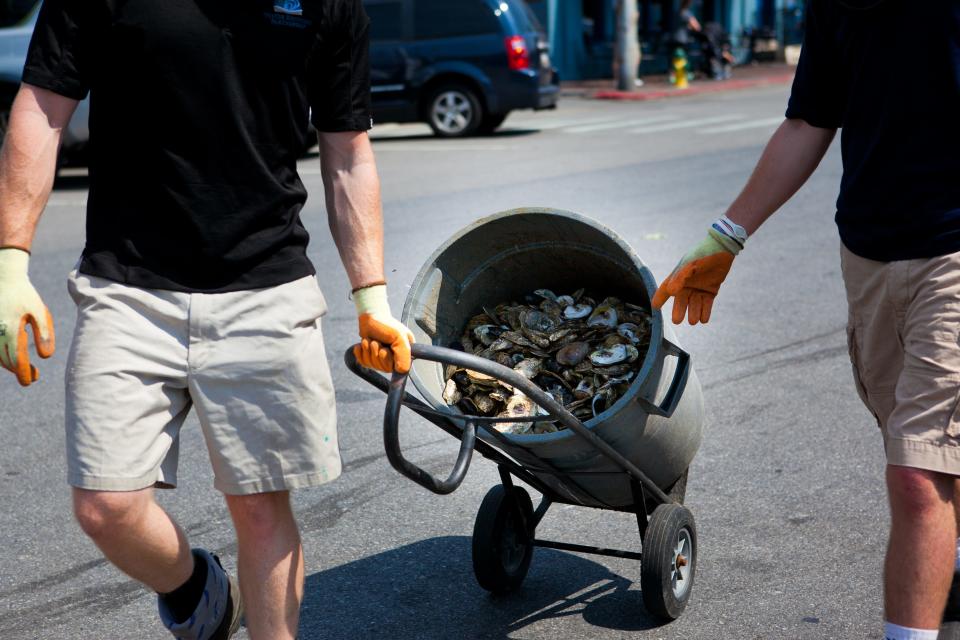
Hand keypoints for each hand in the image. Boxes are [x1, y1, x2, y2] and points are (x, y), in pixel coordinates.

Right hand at [0, 247, 54, 385]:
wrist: (5, 280)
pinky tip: (14, 356)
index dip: (23, 373)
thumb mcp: (40, 313)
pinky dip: (3, 356)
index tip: (30, 381)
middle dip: (19, 371)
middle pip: (6, 361)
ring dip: (10, 365)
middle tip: (33, 377)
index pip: (17, 359)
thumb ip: (44, 334)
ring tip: (26, 368)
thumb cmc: (26, 296)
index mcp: (11, 330)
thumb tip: (45, 357)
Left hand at [352, 284, 414, 373]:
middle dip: (376, 354)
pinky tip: (362, 344)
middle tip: (375, 342)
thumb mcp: (399, 338)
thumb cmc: (386, 324)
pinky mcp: (370, 356)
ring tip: (369, 340)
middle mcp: (394, 357)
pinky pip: (363, 362)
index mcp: (404, 353)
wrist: (371, 315)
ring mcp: (381, 357)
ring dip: (368, 352)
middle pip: (384, 368)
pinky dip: (360, 353)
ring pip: (373, 365)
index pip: (398, 369)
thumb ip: (403, 354)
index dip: (387, 361)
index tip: (383, 350)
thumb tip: (402, 371)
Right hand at [651, 226, 740, 324]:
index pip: (665, 290)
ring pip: (694, 304)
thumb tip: (670, 291)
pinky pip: (706, 304)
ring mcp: (699, 288)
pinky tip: (703, 319)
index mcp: (678, 277)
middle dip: (679, 311)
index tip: (655, 307)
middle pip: (681, 301)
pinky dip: (705, 312)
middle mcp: (687, 284)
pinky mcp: (711, 290)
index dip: (659, 298)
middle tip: (677, 320)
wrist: (723, 249)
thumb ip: (680, 277)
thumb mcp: (691, 265)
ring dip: (693, 313)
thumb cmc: (703, 254)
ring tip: (693, 321)